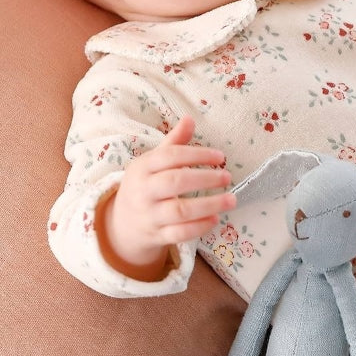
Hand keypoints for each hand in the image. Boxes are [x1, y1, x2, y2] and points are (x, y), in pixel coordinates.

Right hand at [97, 115, 234, 278]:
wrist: (123, 224)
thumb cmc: (146, 185)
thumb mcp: (153, 162)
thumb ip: (173, 142)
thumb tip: (190, 119)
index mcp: (142, 168)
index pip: (170, 156)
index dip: (197, 154)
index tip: (220, 156)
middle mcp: (144, 191)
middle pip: (175, 182)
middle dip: (205, 179)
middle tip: (228, 177)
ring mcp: (149, 215)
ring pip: (179, 211)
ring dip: (209, 205)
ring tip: (231, 199)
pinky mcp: (156, 236)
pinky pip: (179, 234)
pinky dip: (199, 228)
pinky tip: (216, 219)